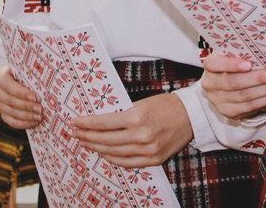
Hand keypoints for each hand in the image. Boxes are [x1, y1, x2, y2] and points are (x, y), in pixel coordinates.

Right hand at [0, 65, 41, 128]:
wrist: (13, 77)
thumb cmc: (23, 70)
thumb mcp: (24, 67)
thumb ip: (30, 72)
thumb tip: (46, 79)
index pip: (9, 87)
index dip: (22, 93)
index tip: (35, 97)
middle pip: (10, 101)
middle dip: (27, 106)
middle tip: (40, 109)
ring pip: (10, 113)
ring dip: (26, 116)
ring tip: (39, 117)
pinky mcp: (2, 112)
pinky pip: (10, 121)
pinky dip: (22, 123)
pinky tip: (33, 123)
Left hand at [71, 93, 192, 167]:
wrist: (191, 116)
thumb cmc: (166, 105)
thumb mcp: (142, 103)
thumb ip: (122, 114)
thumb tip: (99, 121)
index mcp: (137, 117)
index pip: (104, 123)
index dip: (86, 123)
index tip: (74, 122)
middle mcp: (141, 136)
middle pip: (105, 140)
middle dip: (87, 136)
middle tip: (75, 133)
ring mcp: (147, 150)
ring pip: (113, 153)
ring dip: (96, 148)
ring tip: (86, 143)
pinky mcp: (153, 160)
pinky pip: (126, 163)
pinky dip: (112, 159)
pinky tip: (103, 153)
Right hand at [200, 53, 265, 119]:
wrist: (226, 86)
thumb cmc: (234, 65)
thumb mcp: (233, 55)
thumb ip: (244, 52)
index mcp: (210, 66)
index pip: (216, 64)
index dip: (231, 65)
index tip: (249, 64)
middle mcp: (210, 84)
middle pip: (234, 82)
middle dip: (260, 78)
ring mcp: (218, 101)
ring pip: (245, 96)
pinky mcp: (229, 112)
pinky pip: (250, 107)